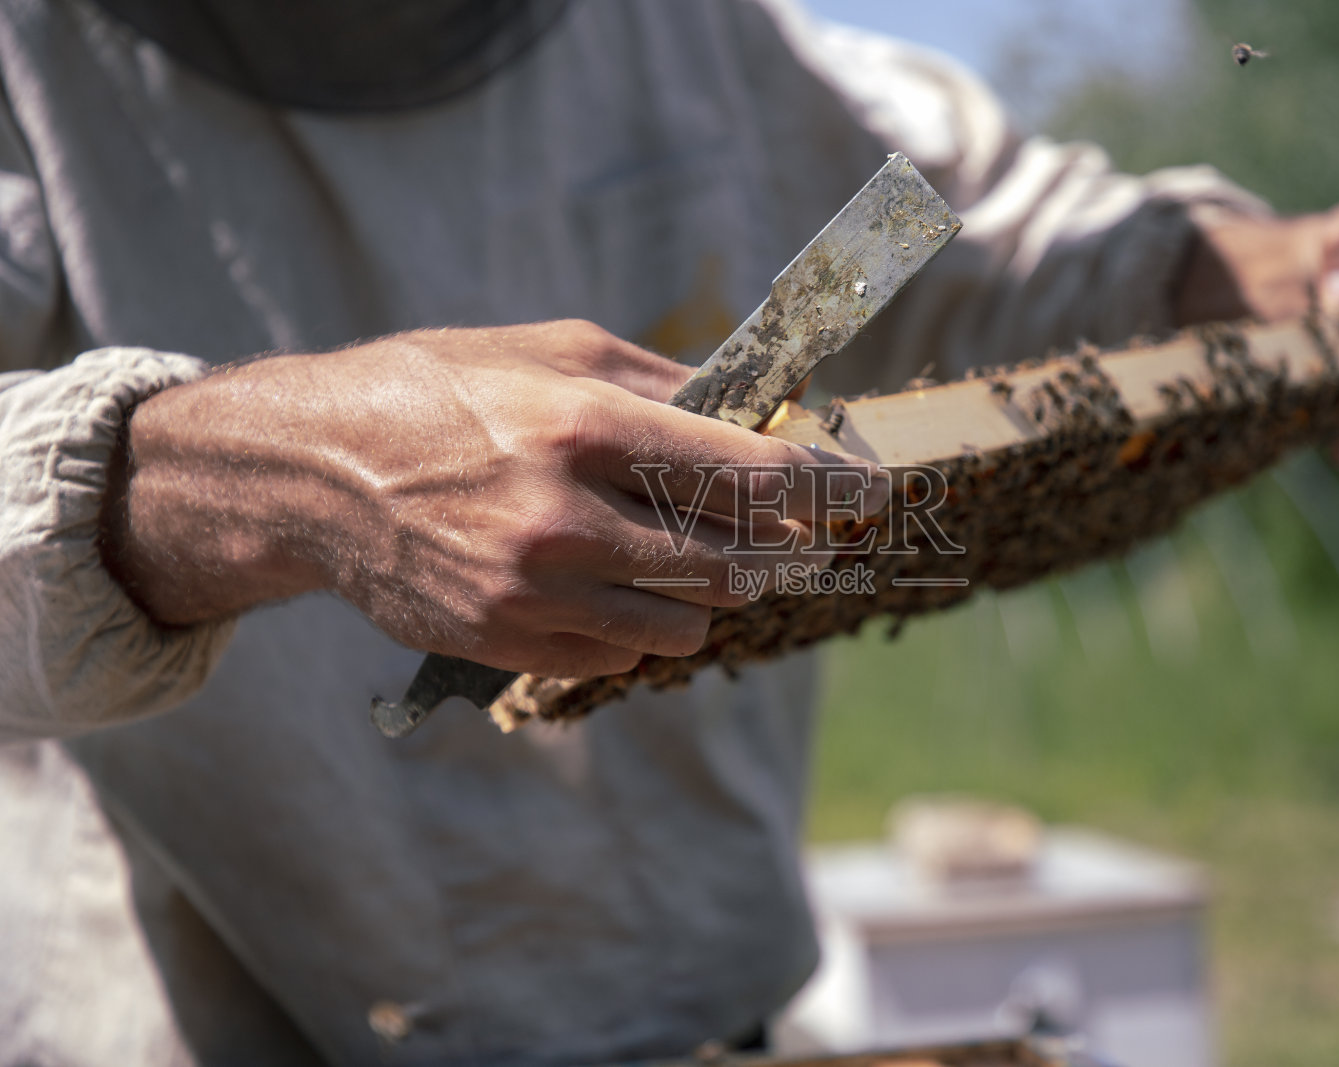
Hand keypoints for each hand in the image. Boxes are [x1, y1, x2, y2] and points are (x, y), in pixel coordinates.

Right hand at [101, 321, 886, 677]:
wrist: (312, 474)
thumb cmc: (438, 390)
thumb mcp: (549, 348)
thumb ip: (662, 382)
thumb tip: (763, 411)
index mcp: (582, 426)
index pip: (748, 477)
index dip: (826, 489)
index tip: (868, 491)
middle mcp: (563, 518)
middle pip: (731, 565)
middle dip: (771, 549)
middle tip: (781, 529)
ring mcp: (532, 592)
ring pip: (685, 625)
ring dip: (708, 595)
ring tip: (683, 554)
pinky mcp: (505, 641)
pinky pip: (622, 654)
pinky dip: (644, 625)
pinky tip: (617, 584)